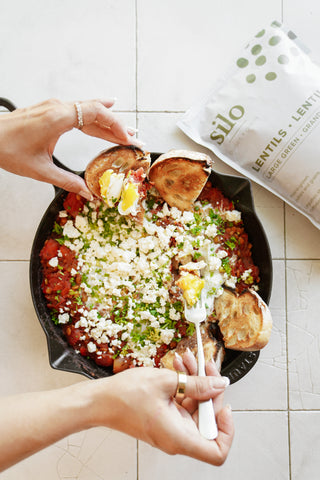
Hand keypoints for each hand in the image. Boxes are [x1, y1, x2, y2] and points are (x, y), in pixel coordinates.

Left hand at [0, 98, 143, 199]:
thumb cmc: (7, 149)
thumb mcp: (40, 170)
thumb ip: (68, 181)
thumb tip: (89, 193)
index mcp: (58, 118)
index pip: (97, 114)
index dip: (116, 125)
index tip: (129, 139)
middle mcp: (58, 108)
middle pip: (96, 111)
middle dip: (117, 125)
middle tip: (135, 138)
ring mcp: (53, 107)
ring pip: (88, 109)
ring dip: (107, 121)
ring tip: (125, 131)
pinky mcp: (49, 110)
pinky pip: (78, 109)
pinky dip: (94, 115)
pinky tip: (104, 109)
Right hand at [84, 362, 233, 465]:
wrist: (100, 400)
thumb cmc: (124, 397)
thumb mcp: (166, 382)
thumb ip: (197, 384)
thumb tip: (219, 386)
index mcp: (178, 437)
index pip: (217, 451)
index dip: (227, 430)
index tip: (224, 405)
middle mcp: (177, 437)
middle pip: (208, 421)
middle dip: (210, 391)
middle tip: (206, 367)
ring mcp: (170, 428)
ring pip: (195, 408)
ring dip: (196, 383)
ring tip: (189, 360)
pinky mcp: (165, 419)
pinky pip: (183, 404)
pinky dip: (185, 386)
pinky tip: (180, 368)